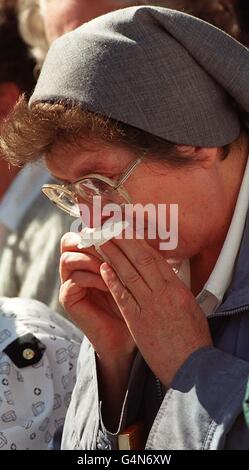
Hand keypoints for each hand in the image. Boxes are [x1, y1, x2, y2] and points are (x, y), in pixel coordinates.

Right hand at [59, 232, 135, 362]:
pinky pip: (74, 280)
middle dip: (89, 241)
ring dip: (91, 259)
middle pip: (68, 241)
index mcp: (88, 255)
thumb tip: (132, 224)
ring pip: (68, 258)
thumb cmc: (132, 299)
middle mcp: (75, 266)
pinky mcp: (68, 298)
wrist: (126, 333)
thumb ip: (126, 250)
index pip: (81, 231)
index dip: (96, 229)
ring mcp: (69, 282)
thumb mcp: (130, 271)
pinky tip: (108, 285)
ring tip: (110, 267)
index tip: (116, 230)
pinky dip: (92, 279)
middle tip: (109, 246)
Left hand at [99, 236, 212, 386]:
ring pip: (129, 274)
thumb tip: (164, 274)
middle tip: (108, 227)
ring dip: (113, 256)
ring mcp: (149, 307)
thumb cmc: (192, 338)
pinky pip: (123, 297)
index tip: (126, 229)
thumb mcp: (190, 306)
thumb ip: (175, 288)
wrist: (192, 366)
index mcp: (177, 288)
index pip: (155, 258)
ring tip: (100, 241)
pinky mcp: (138, 323)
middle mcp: (163, 293)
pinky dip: (112, 281)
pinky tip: (103, 268)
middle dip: (123, 241)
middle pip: (140, 260)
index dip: (138, 241)